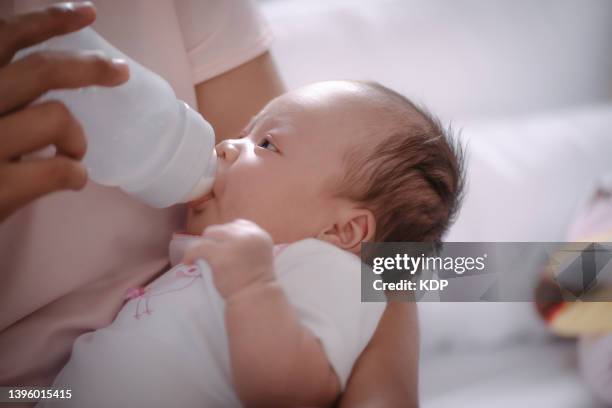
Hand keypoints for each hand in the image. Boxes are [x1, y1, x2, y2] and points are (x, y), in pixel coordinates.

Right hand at [0, 2, 128, 222]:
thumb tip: (48, 71)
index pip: (3, 37)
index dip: (47, 20)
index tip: (89, 12)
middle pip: (41, 71)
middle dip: (90, 68)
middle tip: (120, 72)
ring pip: (57, 117)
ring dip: (76, 139)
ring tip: (73, 154)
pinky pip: (60, 170)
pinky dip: (75, 175)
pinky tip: (72, 180)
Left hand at [183, 219, 275, 298]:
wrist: (254, 298)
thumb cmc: (256, 282)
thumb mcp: (259, 255)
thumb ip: (247, 243)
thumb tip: (224, 239)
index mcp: (259, 234)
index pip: (238, 224)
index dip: (229, 234)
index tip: (223, 245)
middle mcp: (248, 235)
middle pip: (223, 228)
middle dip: (215, 240)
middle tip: (211, 254)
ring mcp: (233, 243)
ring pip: (210, 233)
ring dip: (204, 244)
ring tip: (200, 256)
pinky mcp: (219, 255)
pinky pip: (198, 247)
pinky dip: (190, 254)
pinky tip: (188, 262)